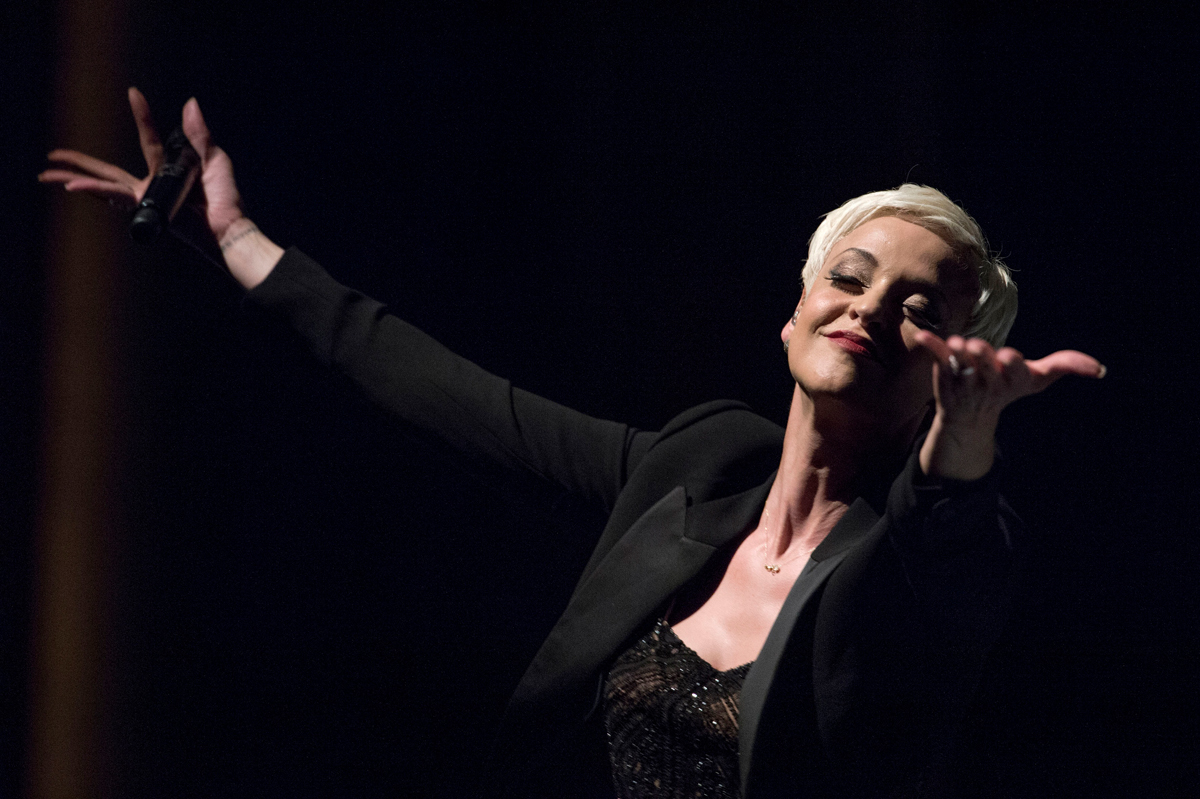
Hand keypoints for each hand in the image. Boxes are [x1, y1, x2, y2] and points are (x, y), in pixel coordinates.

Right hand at [40, 88, 281, 288]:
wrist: (228, 225)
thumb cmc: (225, 198)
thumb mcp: (214, 158)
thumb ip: (199, 133)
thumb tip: (190, 103)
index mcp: (167, 171)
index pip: (147, 140)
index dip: (141, 116)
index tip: (133, 93)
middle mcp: (151, 186)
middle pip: (108, 171)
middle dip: (80, 163)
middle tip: (55, 154)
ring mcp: (146, 198)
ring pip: (104, 184)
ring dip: (75, 178)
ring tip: (46, 174)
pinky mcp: (144, 208)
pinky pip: (115, 197)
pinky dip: (94, 191)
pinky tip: (72, 187)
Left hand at [913, 331, 1105, 479]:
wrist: (968, 417)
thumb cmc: (1008, 388)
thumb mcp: (1038, 378)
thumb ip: (1066, 366)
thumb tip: (1099, 369)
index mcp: (1011, 382)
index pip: (1014, 374)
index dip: (1011, 365)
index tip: (1009, 356)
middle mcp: (987, 382)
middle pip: (986, 368)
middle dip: (983, 358)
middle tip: (978, 347)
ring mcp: (963, 378)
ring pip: (960, 364)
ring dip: (957, 354)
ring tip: (957, 344)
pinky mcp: (944, 371)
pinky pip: (937, 357)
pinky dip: (931, 346)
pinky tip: (923, 336)